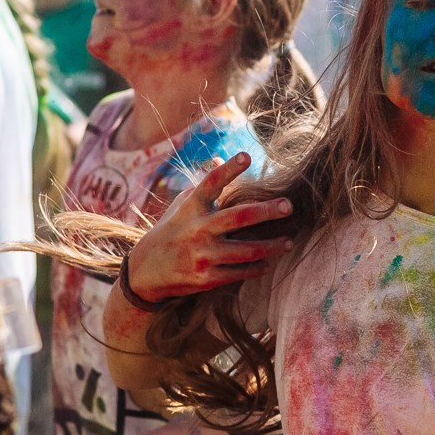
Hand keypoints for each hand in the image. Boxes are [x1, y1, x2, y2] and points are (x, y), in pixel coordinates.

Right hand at [123, 153, 293, 300]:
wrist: (145, 271)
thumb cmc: (171, 231)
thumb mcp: (181, 206)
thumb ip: (202, 185)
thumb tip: (219, 157)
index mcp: (192, 208)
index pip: (211, 183)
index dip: (228, 169)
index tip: (246, 156)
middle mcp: (197, 229)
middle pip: (238, 217)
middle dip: (266, 211)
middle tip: (288, 205)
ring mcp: (202, 255)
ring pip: (246, 251)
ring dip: (271, 247)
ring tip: (289, 242)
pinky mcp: (206, 278)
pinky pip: (239, 273)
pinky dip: (257, 268)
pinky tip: (268, 263)